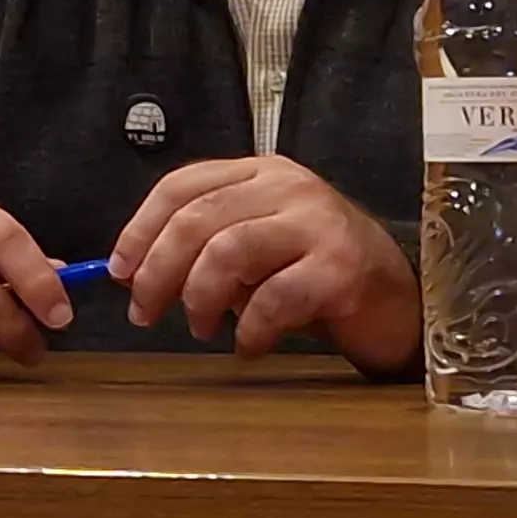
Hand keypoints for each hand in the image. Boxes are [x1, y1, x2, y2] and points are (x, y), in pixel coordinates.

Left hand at [110, 156, 420, 373]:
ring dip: (200, 297)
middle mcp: (289, 187)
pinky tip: (246, 344)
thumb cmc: (316, 275)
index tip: (118, 272)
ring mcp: (318, 224)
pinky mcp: (341, 267)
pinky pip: (274, 298)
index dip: (140, 229)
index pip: (181, 186)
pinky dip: (249, 329)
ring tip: (199, 328)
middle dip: (158, 271)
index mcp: (260, 173)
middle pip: (197, 219)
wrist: (398, 300)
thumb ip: (205, 247)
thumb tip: (134, 274)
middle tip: (144, 312)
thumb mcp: (256, 247)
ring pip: (228, 252)